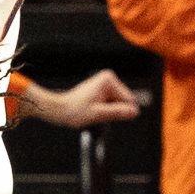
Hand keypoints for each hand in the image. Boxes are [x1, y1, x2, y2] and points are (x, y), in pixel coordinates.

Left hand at [27, 70, 141, 129]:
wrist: (60, 110)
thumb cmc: (74, 111)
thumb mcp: (98, 114)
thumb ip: (117, 112)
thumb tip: (134, 111)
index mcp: (108, 81)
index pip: (129, 100)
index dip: (120, 111)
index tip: (106, 113)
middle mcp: (108, 79)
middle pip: (124, 101)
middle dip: (114, 110)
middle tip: (98, 112)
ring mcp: (105, 85)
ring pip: (119, 104)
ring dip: (109, 111)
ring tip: (94, 111)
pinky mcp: (102, 91)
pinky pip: (113, 104)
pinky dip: (106, 110)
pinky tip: (94, 109)